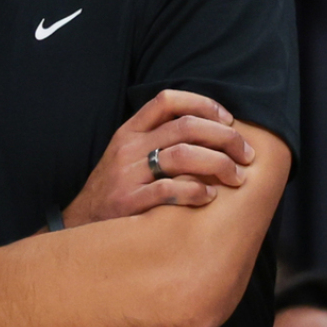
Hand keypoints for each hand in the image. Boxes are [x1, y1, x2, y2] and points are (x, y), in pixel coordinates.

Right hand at [61, 89, 253, 228]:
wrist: (80, 225)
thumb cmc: (114, 190)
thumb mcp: (126, 155)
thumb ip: (156, 139)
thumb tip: (208, 130)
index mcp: (129, 131)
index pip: (167, 100)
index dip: (202, 103)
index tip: (228, 119)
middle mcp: (128, 147)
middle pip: (185, 127)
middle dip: (225, 138)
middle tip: (246, 154)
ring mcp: (127, 174)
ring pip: (183, 155)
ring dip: (218, 164)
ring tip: (237, 177)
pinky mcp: (129, 202)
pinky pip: (169, 190)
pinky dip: (196, 191)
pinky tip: (210, 196)